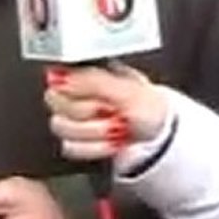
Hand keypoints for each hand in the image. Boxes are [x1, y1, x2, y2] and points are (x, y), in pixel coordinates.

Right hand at [44, 62, 169, 161]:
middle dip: (90, 114)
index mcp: (89, 70)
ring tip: (116, 129)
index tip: (101, 99)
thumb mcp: (126, 89)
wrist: (161, 136)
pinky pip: (69, 147)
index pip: (59, 79)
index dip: (79, 93)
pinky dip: (94, 148)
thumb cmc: (150, 107)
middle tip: (113, 113)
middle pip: (57, 105)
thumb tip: (58, 76)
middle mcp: (79, 90)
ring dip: (95, 132)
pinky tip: (110, 142)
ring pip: (61, 128)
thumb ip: (91, 80)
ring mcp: (77, 116)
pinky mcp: (78, 140)